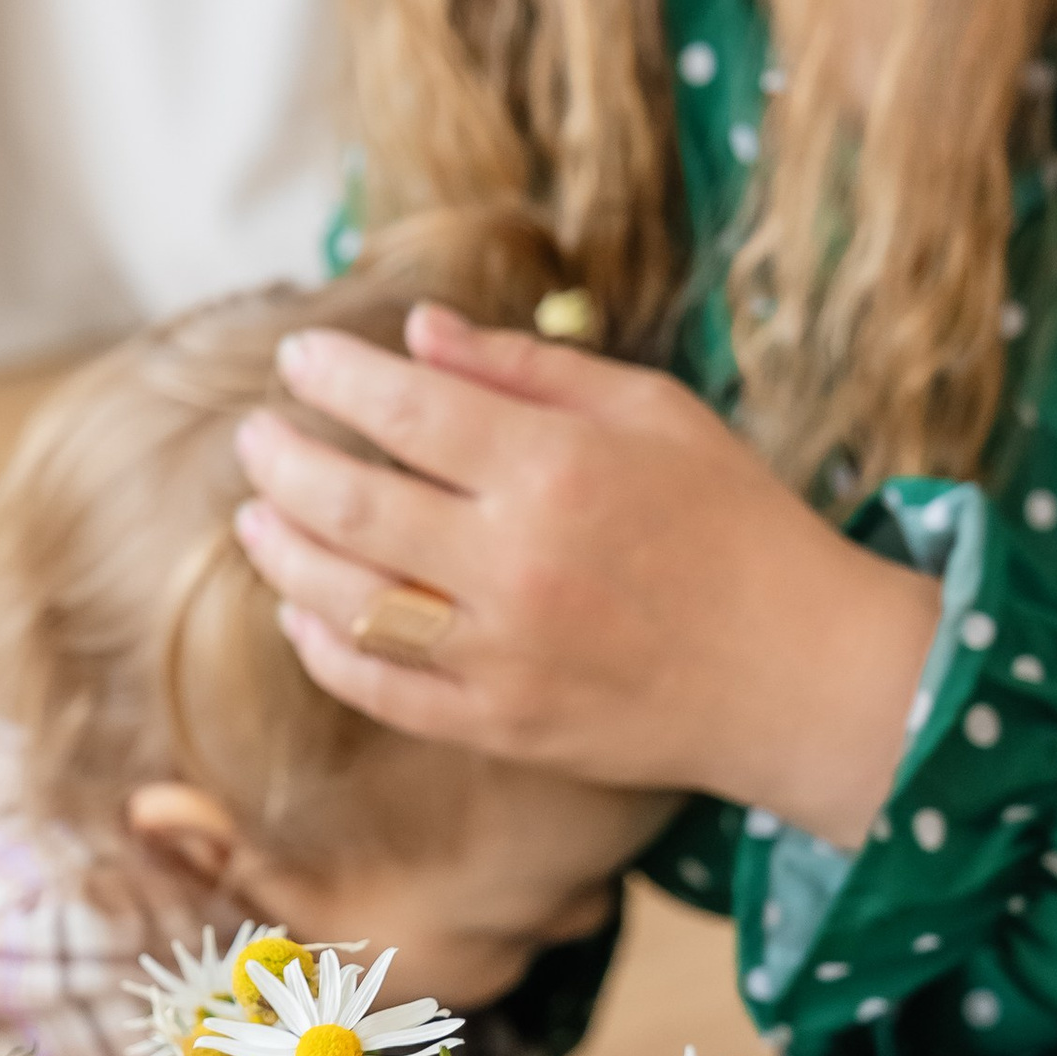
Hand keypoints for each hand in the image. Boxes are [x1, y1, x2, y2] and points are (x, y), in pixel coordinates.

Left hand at [230, 304, 940, 848]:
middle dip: (280, 459)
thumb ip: (528, 370)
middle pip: (349, 500)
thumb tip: (419, 331)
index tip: (297, 358)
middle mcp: (515, 561)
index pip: (404, 406)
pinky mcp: (499, 724)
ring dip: (282, 550)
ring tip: (257, 514)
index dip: (332, 376)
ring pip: (344, 598)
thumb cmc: (736, 525)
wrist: (800, 674)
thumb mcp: (654, 414)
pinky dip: (324, 645)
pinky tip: (302, 609)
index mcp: (556, 468)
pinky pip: (378, 686)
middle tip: (256, 435)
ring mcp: (501, 653)